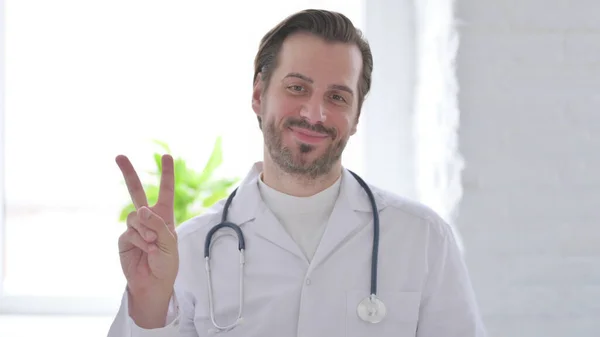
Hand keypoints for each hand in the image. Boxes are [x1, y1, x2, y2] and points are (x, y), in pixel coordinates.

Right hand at [115, 154, 178, 327]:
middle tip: (119, 156)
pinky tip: (146, 251)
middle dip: (128, 174)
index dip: (166, 174)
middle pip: (135, 191)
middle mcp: (147, 218)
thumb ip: (157, 224)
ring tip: (153, 245)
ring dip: (146, 231)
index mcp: (163, 216)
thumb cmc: (166, 262)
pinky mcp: (124, 238)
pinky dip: (140, 241)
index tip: (167, 156)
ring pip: (135, 217)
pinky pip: (130, 232)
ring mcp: (134, 227)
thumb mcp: (169, 242)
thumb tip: (141, 209)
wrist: (153, 282)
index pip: (165, 191)